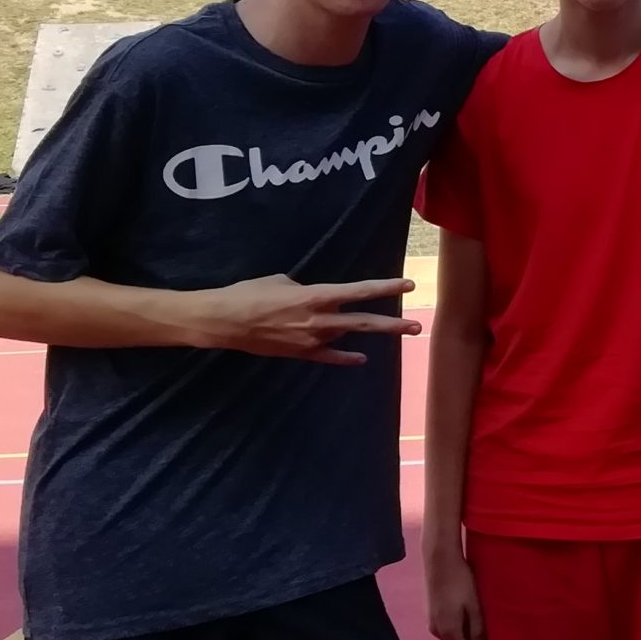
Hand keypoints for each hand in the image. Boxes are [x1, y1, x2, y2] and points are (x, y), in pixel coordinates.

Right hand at [196, 274, 419, 364]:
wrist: (224, 321)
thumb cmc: (249, 293)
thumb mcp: (281, 280)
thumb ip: (306, 289)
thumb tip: (314, 296)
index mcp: (315, 296)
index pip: (359, 291)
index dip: (385, 287)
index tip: (408, 284)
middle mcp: (318, 320)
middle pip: (364, 322)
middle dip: (392, 324)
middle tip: (416, 325)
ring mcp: (310, 340)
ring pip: (347, 336)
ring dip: (367, 333)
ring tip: (394, 333)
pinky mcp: (299, 354)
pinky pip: (329, 357)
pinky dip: (345, 357)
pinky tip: (360, 359)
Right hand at [424, 545, 485, 639]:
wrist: (438, 560)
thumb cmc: (460, 582)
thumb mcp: (474, 606)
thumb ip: (477, 630)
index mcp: (448, 632)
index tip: (485, 633)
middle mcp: (436, 632)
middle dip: (468, 638)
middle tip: (479, 617)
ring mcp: (429, 621)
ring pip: (450, 635)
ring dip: (461, 627)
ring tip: (469, 607)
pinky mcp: (427, 611)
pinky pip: (443, 625)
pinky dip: (452, 620)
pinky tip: (457, 602)